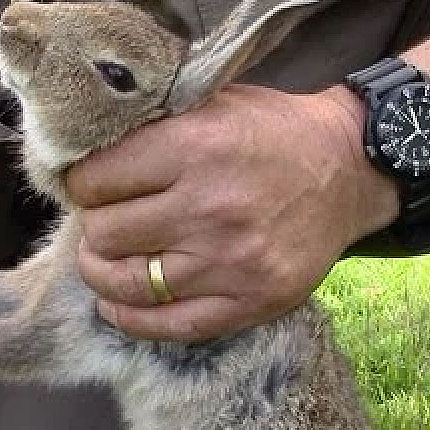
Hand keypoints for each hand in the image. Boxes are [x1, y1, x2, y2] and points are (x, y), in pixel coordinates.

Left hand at [66, 83, 397, 341]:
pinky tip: (117, 303)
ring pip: (125, 283)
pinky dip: (130, 318)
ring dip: (102, 272)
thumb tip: (81, 152)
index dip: (80, 183)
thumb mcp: (212, 104)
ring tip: (104, 258)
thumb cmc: (272, 133)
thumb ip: (152, 126)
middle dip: (95, 225)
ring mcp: (230, 262)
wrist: (349, 169)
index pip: (95, 180)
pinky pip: (167, 325)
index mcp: (195, 146)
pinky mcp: (250, 302)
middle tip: (104, 218)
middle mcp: (210, 207)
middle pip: (105, 233)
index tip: (87, 184)